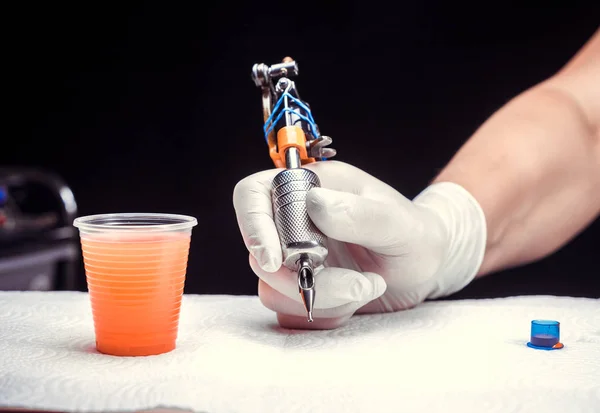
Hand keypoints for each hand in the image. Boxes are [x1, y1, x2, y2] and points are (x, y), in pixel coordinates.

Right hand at [233, 161, 485, 328]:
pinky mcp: (300, 288)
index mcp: (310, 187)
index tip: (274, 258)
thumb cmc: (413, 233)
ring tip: (368, 285)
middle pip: (260, 252)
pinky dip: (327, 312)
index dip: (252, 224)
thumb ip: (358, 213)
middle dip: (307, 278)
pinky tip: (357, 297)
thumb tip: (314, 203)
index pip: (252, 195)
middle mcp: (294, 220)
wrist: (426, 266)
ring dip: (324, 297)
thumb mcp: (397, 221)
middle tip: (358, 282)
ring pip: (274, 288)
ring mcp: (294, 257)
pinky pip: (291, 311)